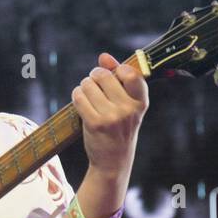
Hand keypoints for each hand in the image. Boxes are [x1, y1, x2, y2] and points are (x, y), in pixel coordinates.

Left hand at [72, 53, 148, 177]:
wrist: (113, 161)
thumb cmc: (120, 128)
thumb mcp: (127, 105)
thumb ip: (119, 78)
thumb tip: (104, 56)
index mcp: (140, 103)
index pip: (131, 74)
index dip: (118, 69)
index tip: (114, 75)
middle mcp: (128, 109)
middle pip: (103, 76)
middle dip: (95, 76)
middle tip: (94, 84)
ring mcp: (111, 117)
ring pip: (88, 85)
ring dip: (84, 87)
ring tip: (88, 95)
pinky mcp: (95, 124)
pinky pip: (79, 97)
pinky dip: (77, 96)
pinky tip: (81, 102)